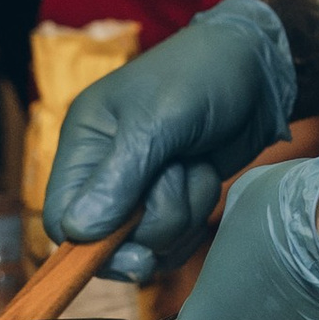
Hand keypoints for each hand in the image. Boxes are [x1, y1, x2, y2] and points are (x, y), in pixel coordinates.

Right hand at [43, 0, 298, 279]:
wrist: (257, 68)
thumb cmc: (200, 76)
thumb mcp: (157, 121)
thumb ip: (119, 177)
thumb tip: (76, 231)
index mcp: (85, 143)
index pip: (62, 216)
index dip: (91, 246)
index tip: (136, 251)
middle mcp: (105, 170)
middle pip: (112, 239)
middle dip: (156, 218)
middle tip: (179, 172)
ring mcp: (142, 188)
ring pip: (153, 240)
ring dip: (185, 209)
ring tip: (195, 161)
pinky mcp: (174, 198)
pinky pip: (178, 237)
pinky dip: (198, 212)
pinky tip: (205, 173)